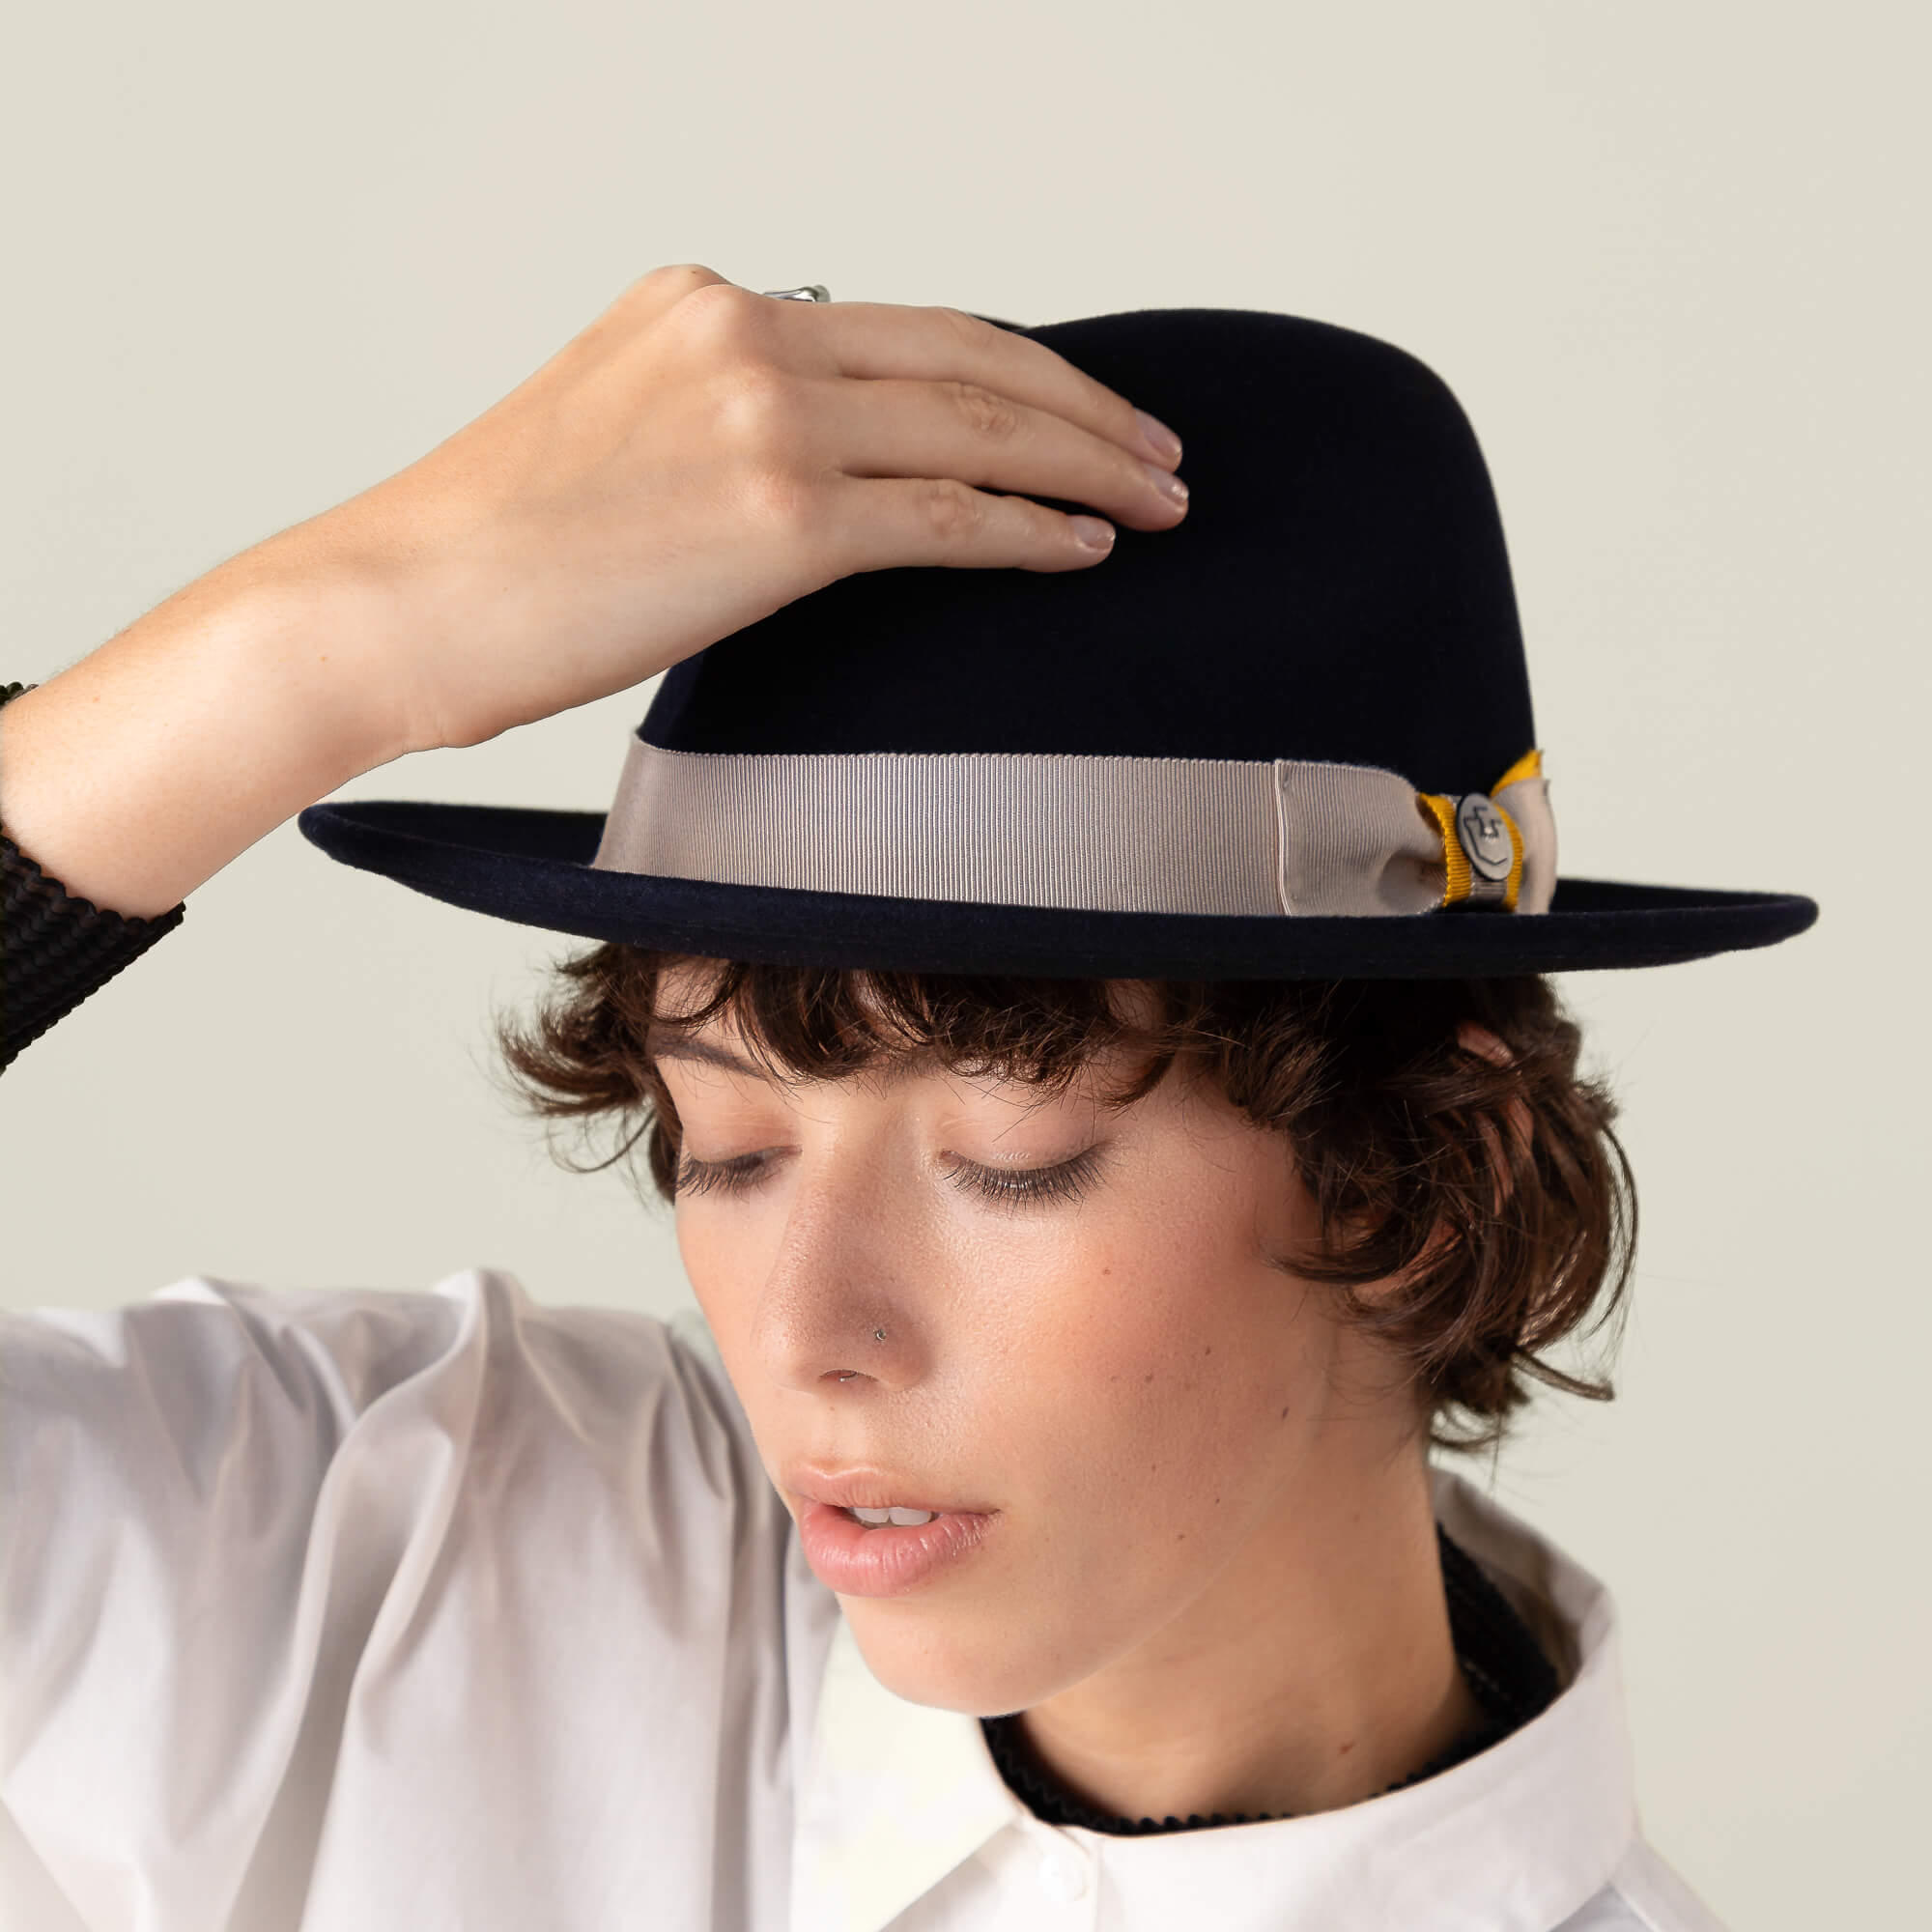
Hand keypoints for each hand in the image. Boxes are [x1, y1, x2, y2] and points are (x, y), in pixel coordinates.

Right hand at [274, 263, 1188, 757]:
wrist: (396, 602)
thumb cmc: (489, 553)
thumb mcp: (608, 433)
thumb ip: (717, 421)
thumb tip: (821, 473)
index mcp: (705, 302)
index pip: (905, 327)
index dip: (1013, 368)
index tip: (1076, 406)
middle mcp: (745, 331)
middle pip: (969, 357)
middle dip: (1084, 405)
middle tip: (1161, 448)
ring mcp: (765, 415)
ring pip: (978, 431)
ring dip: (1088, 465)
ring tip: (1161, 499)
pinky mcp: (780, 514)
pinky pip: (947, 517)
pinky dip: (1033, 531)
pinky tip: (1091, 546)